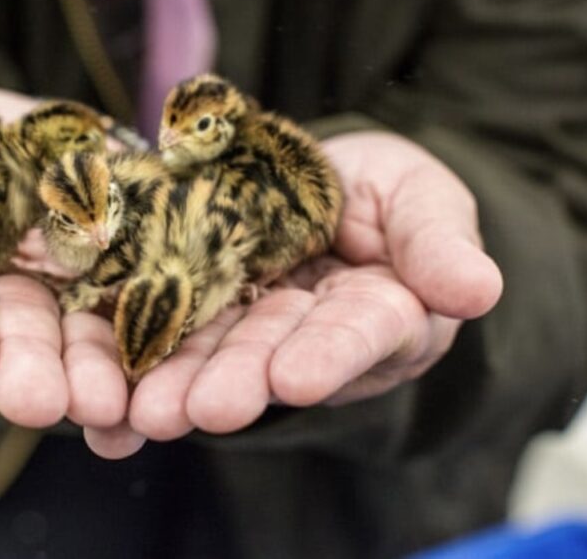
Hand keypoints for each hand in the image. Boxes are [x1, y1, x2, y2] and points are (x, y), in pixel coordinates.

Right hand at [0, 88, 131, 440]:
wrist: (34, 142)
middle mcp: (4, 300)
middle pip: (18, 340)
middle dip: (28, 372)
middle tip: (40, 404)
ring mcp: (70, 299)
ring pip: (83, 346)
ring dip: (94, 382)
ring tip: (110, 410)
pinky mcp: (128, 286)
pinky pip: (142, 326)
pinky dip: (150, 364)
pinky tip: (155, 402)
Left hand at [88, 130, 502, 455]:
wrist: (317, 177)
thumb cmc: (386, 191)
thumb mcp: (421, 196)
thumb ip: (439, 241)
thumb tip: (480, 290)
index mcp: (379, 311)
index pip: (362, 333)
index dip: (331, 354)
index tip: (298, 376)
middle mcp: (310, 334)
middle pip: (277, 358)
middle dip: (239, 382)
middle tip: (202, 408)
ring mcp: (250, 326)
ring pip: (215, 355)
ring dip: (181, 384)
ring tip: (145, 410)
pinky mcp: (198, 308)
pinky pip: (166, 330)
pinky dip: (137, 356)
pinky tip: (107, 389)